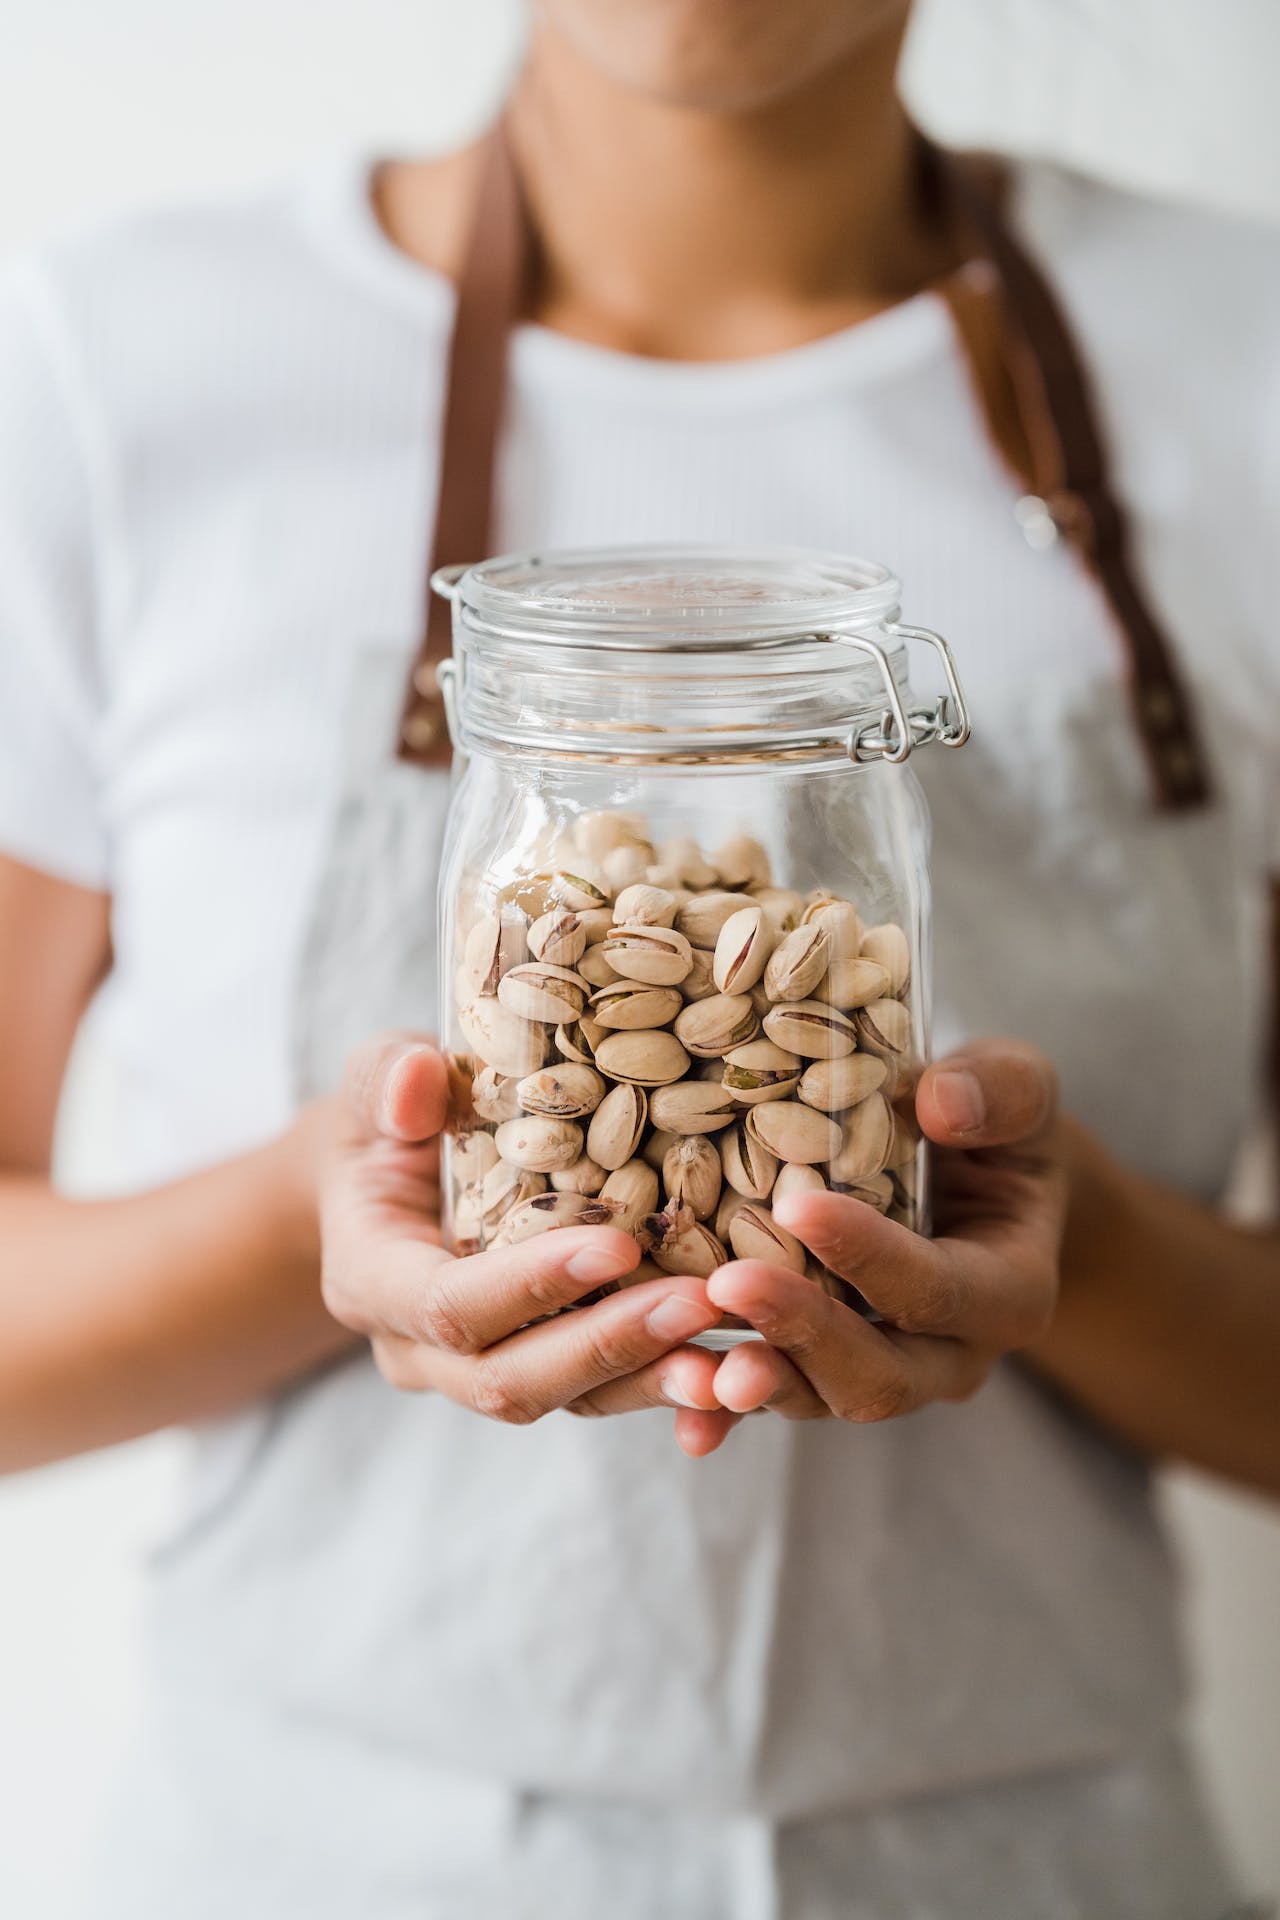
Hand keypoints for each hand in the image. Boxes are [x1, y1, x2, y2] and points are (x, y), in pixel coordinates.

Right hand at [318, 1032, 728, 1447]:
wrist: (381, 1182)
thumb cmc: (383, 1122)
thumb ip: (385, 1079)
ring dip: (654, 1382)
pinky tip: (738, 1374)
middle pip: (511, 1379)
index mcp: (371, 1281)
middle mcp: (419, 1350)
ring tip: (737, 1360)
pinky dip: (669, 1388)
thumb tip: (416, 1077)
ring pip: (569, 1403)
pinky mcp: (541, 1370)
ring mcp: (479, 1372)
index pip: (449, 1305)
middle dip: (610, 1347)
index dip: (531, 1285)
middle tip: (701, 1304)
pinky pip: (605, 1395)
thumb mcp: (373, 1084)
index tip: (618, 1245)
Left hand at [701, 1040, 1066, 1444]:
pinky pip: (776, 1404)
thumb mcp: (1020, 1088)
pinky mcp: (824, 1374)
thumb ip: (1001, 1090)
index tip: (799, 1207)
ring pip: (822, 1399)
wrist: (975, 1177)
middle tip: (731, 1284)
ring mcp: (885, 1373)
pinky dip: (728, 1415)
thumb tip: (943, 1103)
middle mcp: (951, 1355)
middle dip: (804, 1333)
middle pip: (882, 1375)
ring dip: (760, 1383)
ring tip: (699, 1365)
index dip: (871, 1256)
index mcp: (1009, 1291)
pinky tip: (684, 1417)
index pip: (939, 1288)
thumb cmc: (993, 1125)